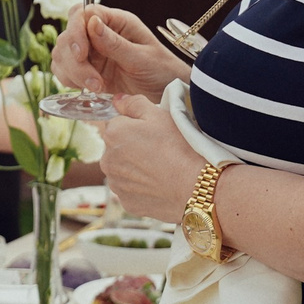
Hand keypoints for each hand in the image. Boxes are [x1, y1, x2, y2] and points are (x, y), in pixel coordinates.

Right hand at [52, 6, 189, 101]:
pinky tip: (90, 89)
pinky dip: (70, 80)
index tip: (81, 53)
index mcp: (116, 21)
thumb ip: (115, 43)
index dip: (76, 31)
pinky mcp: (87, 70)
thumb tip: (91, 23)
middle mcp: (99, 33)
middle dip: (75, 60)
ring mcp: (91, 52)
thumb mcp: (142, 58)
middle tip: (94, 81)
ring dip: (73, 72)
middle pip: (68, 36)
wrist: (167, 93)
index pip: (82, 14)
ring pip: (62, 54)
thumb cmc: (162, 70)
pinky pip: (65, 70)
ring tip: (97, 87)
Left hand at [99, 94, 200, 226]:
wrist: (197, 186)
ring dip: (136, 167)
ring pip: (123, 170)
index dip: (136, 125)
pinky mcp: (127, 203)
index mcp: (112, 134)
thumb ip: (134, 103)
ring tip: (161, 168)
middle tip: (160, 150)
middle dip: (133, 147)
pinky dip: (142, 187)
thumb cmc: (180, 146)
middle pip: (117, 147)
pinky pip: (131, 190)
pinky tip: (160, 184)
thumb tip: (117, 100)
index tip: (154, 133)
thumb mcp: (160, 115)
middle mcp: (107, 160)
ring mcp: (116, 184)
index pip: (117, 123)